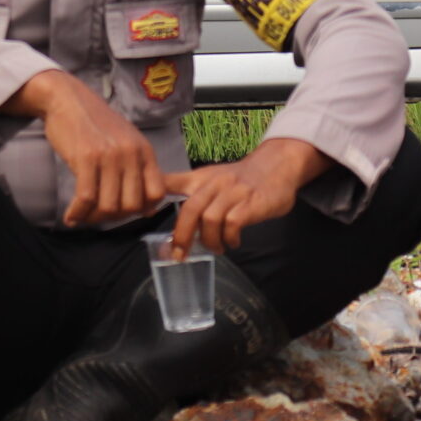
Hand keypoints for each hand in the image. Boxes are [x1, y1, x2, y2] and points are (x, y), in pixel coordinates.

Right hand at [17, 71, 165, 227]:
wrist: (68, 99)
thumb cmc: (95, 124)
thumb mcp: (126, 143)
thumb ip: (138, 173)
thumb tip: (149, 211)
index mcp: (144, 151)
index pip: (157, 193)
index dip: (142, 209)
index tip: (124, 212)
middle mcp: (131, 154)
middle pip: (131, 205)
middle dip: (114, 218)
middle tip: (98, 216)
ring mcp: (109, 156)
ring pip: (108, 206)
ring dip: (93, 218)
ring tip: (82, 217)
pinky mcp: (86, 158)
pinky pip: (86, 198)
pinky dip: (78, 213)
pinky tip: (71, 216)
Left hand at [165, 138, 326, 255]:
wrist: (276, 167)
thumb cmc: (240, 179)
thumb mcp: (211, 178)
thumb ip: (190, 192)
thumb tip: (167, 216)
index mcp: (200, 178)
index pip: (171, 182)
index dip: (154, 195)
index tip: (143, 212)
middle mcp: (214, 183)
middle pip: (190, 209)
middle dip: (182, 235)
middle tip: (179, 254)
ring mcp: (233, 192)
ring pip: (211, 219)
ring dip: (209, 240)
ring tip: (215, 248)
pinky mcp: (251, 203)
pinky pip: (233, 223)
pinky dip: (229, 238)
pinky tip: (232, 242)